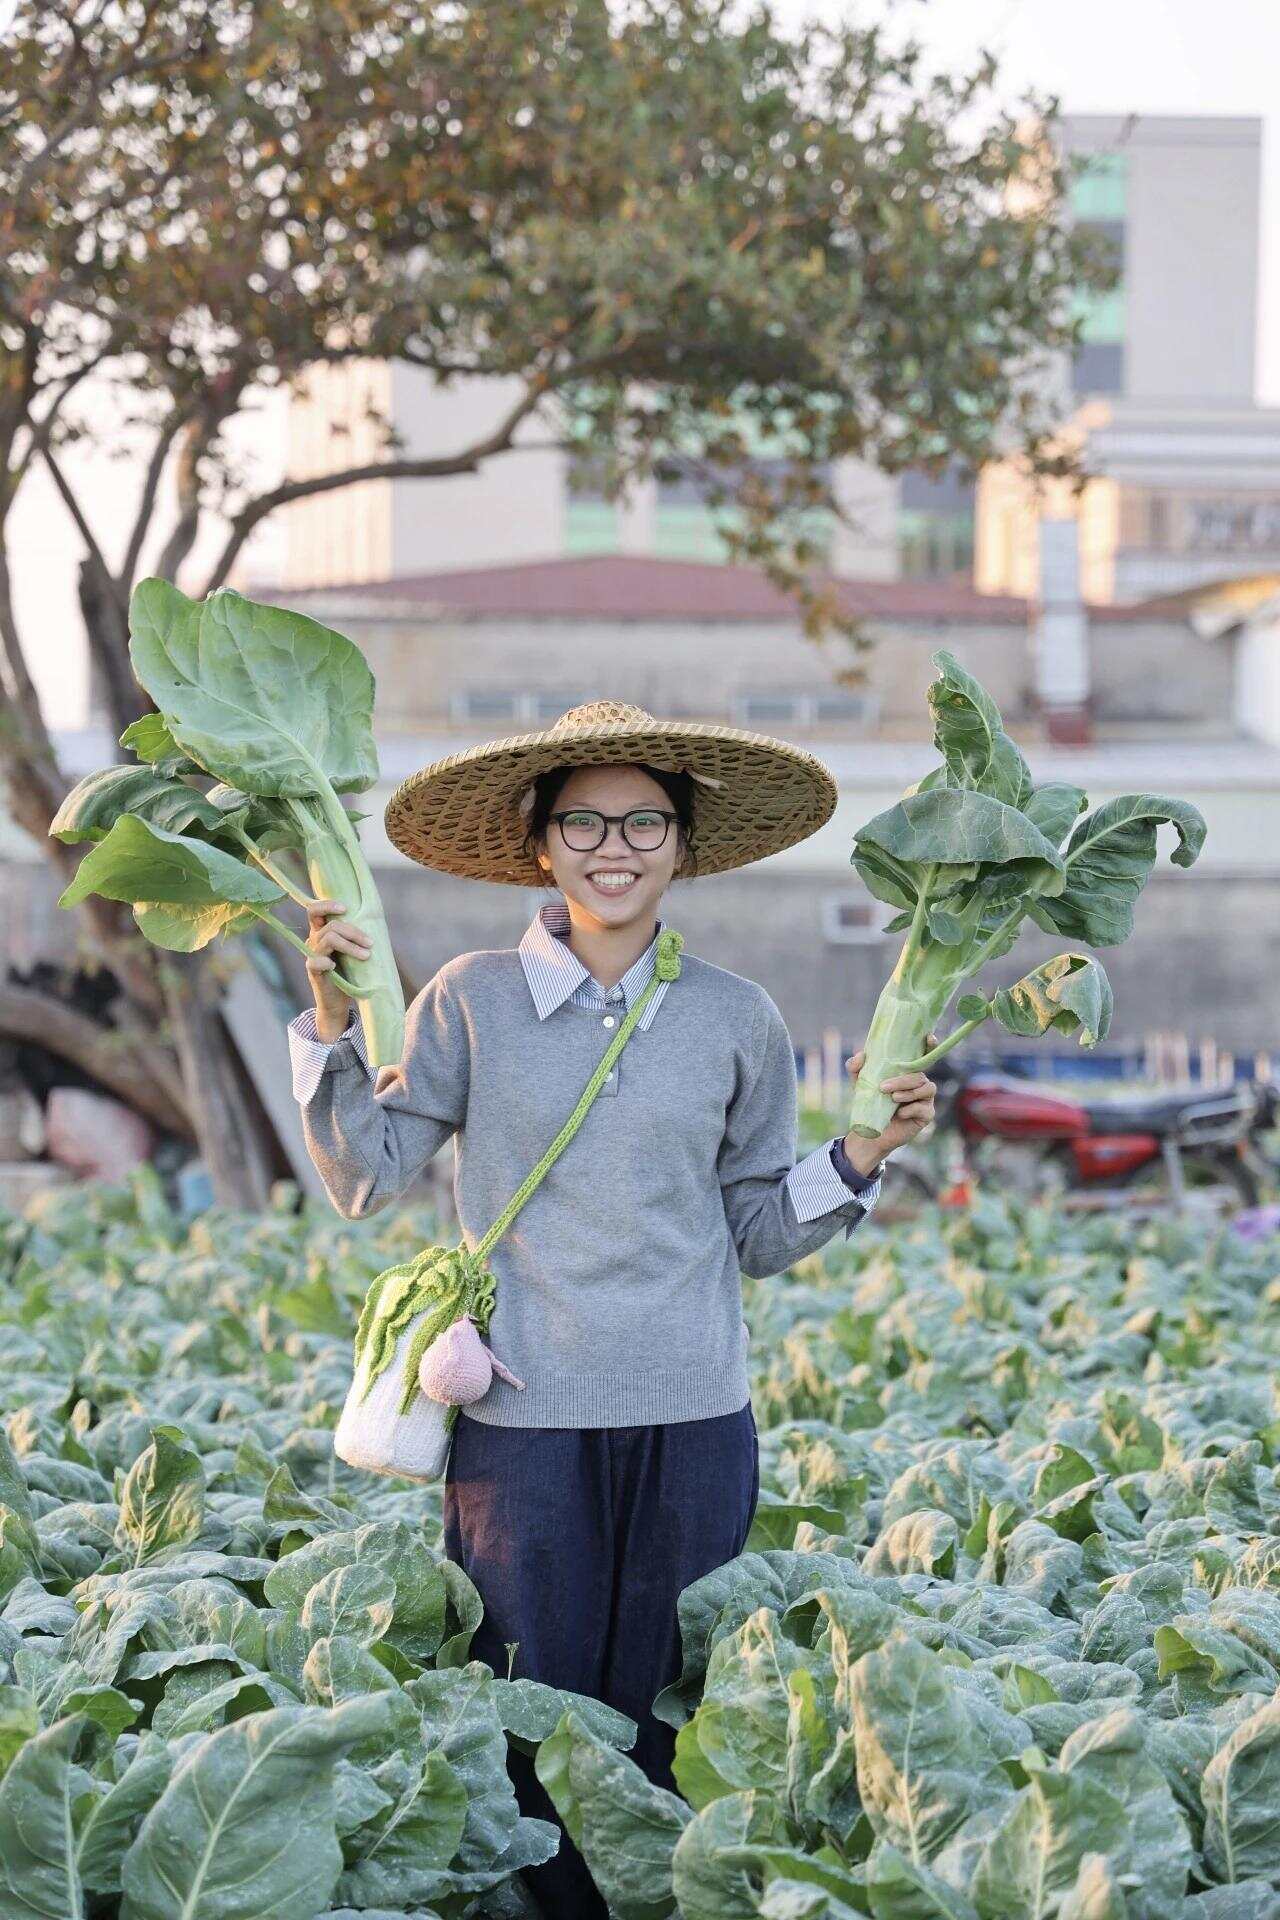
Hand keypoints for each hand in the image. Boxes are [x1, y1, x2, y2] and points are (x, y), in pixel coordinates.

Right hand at [305, 898, 373, 1040]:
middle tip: (370, 943)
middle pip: (331, 926)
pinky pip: (315, 961)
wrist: (339, 1003)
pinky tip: (335, 967)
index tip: (345, 909)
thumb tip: (376, 920)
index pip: (315, 910)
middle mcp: (314, 941)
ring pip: (328, 939)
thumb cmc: (350, 973)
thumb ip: (357, 937)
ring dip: (350, 946)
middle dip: (354, 932)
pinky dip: (327, 962)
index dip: (327, 905)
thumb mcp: (354, 951)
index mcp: (322, 932)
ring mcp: (312, 956)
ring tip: (366, 956)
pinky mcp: (313, 971)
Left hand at [841, 1043, 936, 1174]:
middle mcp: (919, 1083)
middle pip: (920, 1075)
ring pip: (927, 1088)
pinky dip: (911, 1109)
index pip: (923, 1056)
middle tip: (883, 1087)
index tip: (929, 1037)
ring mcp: (925, 1099)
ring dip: (909, 1093)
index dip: (930, 1046)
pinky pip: (925, 1108)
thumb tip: (861, 1055)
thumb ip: (855, 1067)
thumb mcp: (859, 1083)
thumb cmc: (869, 1103)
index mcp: (907, 1072)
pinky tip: (899, 1113)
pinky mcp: (926, 1115)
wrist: (870, 1132)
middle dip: (903, 1080)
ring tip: (892, 1098)